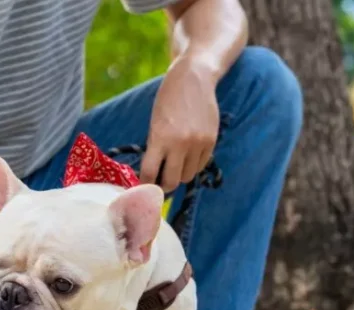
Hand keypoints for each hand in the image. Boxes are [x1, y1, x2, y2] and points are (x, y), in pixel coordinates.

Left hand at [140, 56, 219, 191]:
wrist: (193, 79)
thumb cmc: (168, 100)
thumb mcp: (154, 123)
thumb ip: (154, 147)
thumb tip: (152, 174)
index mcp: (160, 138)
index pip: (149, 173)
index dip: (144, 183)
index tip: (143, 187)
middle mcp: (180, 144)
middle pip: (171, 181)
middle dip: (163, 186)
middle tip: (159, 184)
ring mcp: (198, 143)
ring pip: (188, 176)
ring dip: (180, 175)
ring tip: (174, 168)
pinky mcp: (211, 141)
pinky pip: (201, 165)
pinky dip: (193, 166)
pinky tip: (187, 158)